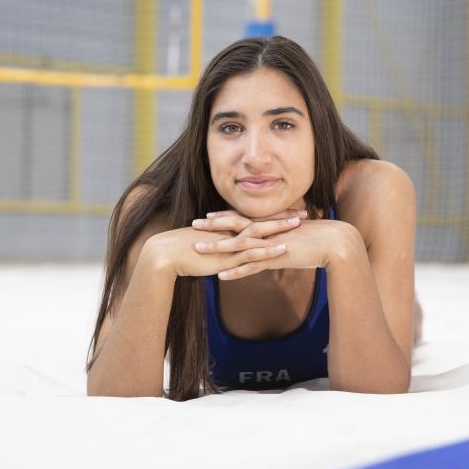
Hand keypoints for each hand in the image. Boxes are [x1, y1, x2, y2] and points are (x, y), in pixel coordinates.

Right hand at [142, 224, 289, 278]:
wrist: (165, 255)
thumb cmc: (181, 253)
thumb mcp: (205, 249)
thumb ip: (218, 248)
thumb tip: (226, 253)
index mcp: (225, 228)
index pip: (253, 218)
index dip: (272, 215)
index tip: (288, 211)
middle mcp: (230, 232)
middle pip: (261, 221)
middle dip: (282, 217)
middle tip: (303, 213)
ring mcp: (229, 243)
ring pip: (260, 233)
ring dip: (280, 229)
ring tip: (299, 224)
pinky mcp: (227, 256)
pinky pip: (251, 253)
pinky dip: (267, 250)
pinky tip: (282, 249)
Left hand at [190, 209, 358, 279]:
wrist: (336, 242)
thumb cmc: (320, 238)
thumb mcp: (297, 235)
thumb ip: (284, 236)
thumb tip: (277, 241)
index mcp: (272, 223)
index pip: (243, 218)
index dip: (224, 217)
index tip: (208, 216)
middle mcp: (268, 231)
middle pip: (235, 226)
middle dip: (213, 226)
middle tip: (193, 225)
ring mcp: (271, 244)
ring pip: (238, 245)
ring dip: (217, 248)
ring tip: (197, 250)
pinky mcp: (277, 259)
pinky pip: (252, 266)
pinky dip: (236, 271)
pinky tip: (221, 276)